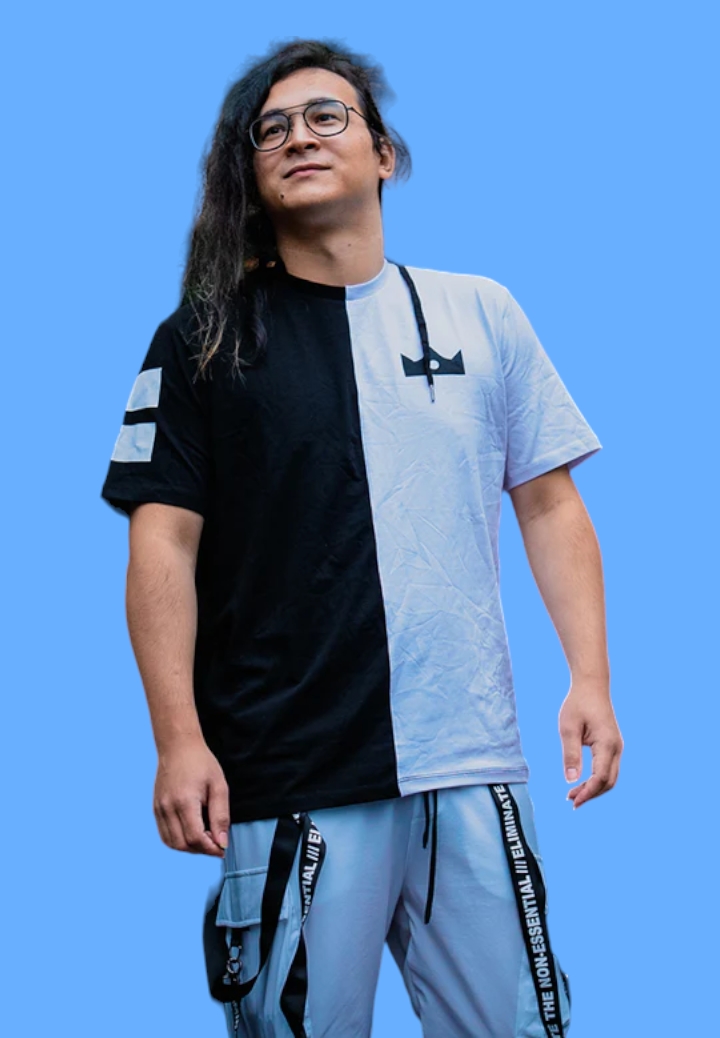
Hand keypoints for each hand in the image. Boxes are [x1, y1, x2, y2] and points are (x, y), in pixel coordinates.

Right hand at [153, 736, 230, 855]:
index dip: (210, 848)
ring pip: (172, 843)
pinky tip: (191, 833)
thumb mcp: (219, 786)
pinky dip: (178, 841)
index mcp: (184, 801)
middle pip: (183, 844)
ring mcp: (159, 809)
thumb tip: (222, 842)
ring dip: (190, 848)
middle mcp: (168, 808)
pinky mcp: (156, 808)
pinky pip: (165, 834)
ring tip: (205, 839)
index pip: (195, 837)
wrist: (178, 747)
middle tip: (216, 843)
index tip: (222, 849)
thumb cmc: (201, 763)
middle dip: (201, 850)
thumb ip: (221, 816)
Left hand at [559, 679, 622, 808]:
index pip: (600, 777)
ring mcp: (617, 747)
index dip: (588, 792)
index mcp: (607, 744)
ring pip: (610, 777)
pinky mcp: (613, 746)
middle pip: (608, 782)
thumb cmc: (578, 704)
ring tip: (573, 794)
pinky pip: (608, 769)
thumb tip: (571, 780)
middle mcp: (617, 748)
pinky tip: (582, 781)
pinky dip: (597, 779)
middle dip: (591, 794)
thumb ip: (570, 754)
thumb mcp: (568, 728)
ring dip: (594, 788)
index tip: (573, 801)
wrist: (592, 686)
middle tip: (570, 801)